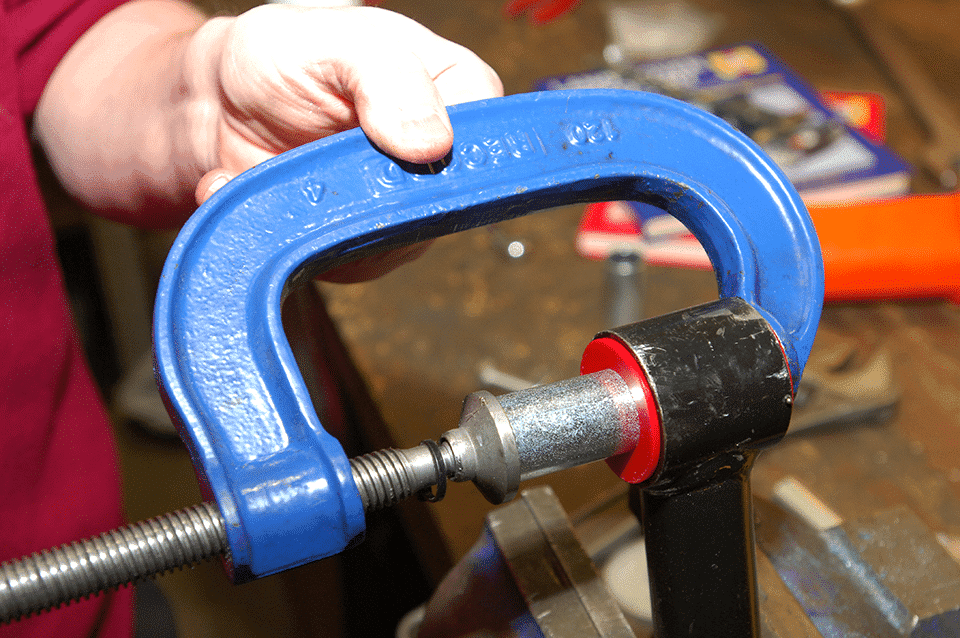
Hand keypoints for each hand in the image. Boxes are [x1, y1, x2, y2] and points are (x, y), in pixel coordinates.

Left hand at [185, 5, 500, 280]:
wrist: (220, 103)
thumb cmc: (284, 57)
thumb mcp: (334, 41)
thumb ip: (386, 74)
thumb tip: (431, 144)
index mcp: (450, 90)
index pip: (487, 134)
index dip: (453, 150)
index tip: (399, 149)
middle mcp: (435, 158)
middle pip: (444, 203)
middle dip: (378, 193)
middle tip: (323, 167)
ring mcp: (399, 208)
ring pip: (393, 243)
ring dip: (327, 216)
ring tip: (281, 176)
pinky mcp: (360, 248)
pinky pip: (342, 264)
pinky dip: (293, 239)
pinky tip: (262, 198)